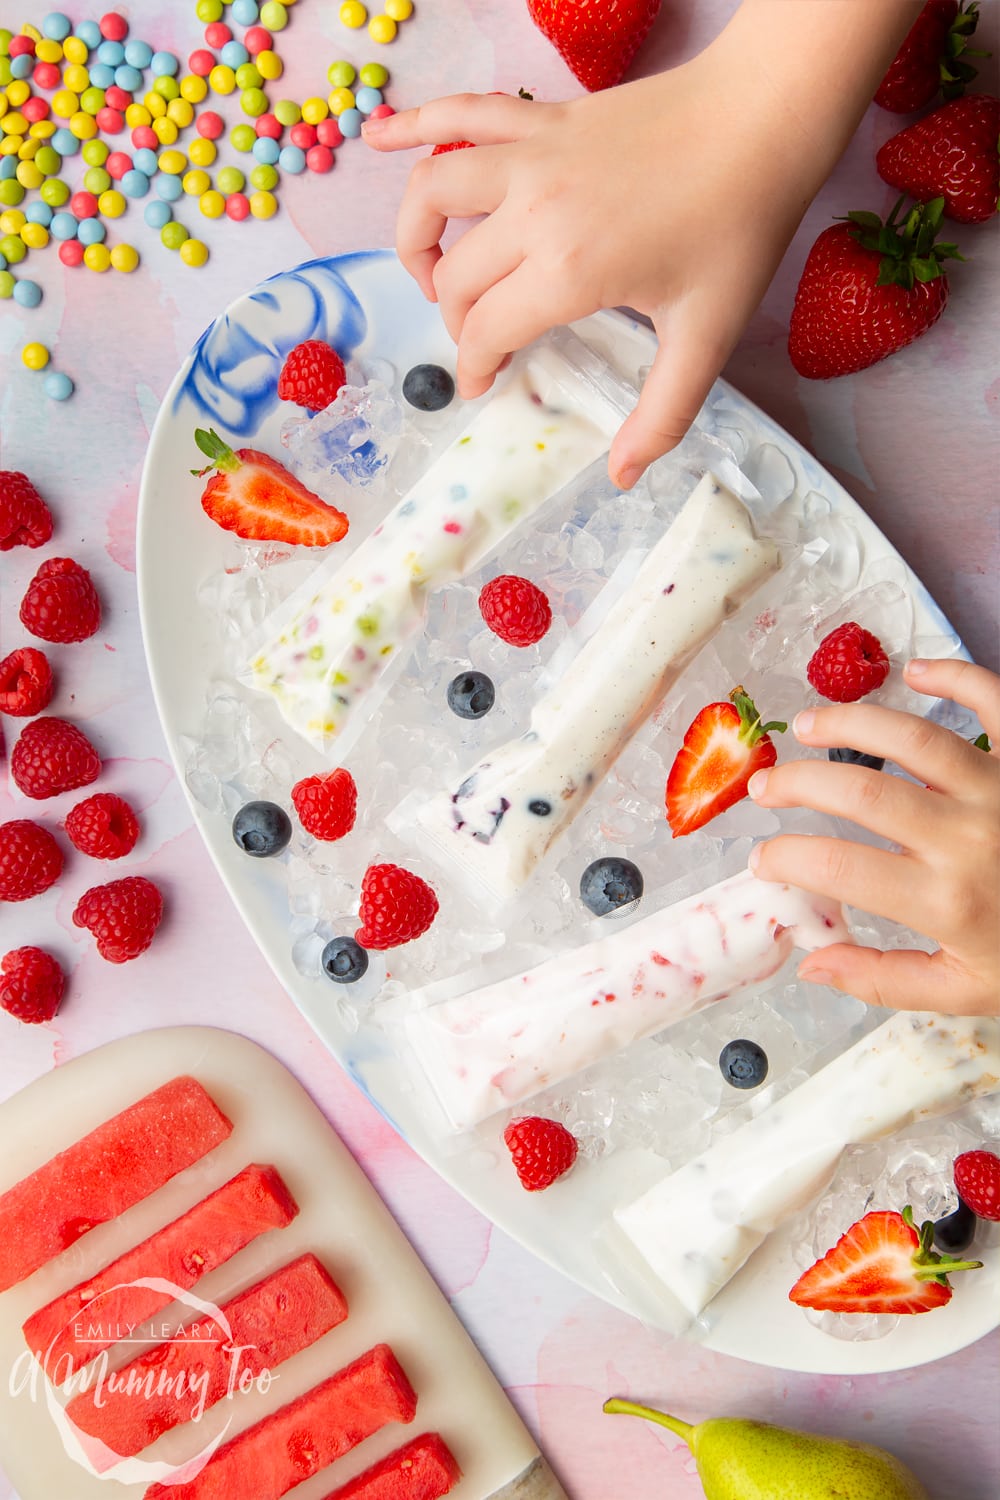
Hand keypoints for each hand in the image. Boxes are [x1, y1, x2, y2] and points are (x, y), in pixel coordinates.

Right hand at [365, 70, 811, 488]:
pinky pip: (460, 115)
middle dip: (455, 320)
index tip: (483, 385)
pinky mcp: (542, 120)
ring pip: (432, 191)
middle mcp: (533, 212)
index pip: (484, 330)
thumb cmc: (738, 226)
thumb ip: (660, 415)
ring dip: (414, 235)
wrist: (762, 120)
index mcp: (568, 271)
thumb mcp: (707, 336)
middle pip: (454, 276)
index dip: (473, 366)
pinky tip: (380, 137)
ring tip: (427, 268)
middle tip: (483, 340)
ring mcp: (532, 157)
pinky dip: (414, 123)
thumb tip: (622, 476)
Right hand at [747, 658, 999, 1015]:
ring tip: (811, 726)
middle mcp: (969, 839)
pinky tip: (917, 674)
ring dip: (851, 724)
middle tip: (766, 786)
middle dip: (798, 783)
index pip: (837, 870)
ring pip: (914, 740)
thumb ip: (885, 980)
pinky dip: (955, 678)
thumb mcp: (965, 989)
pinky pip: (992, 701)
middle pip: (862, 794)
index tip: (763, 858)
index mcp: (946, 901)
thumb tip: (813, 964)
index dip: (785, 858)